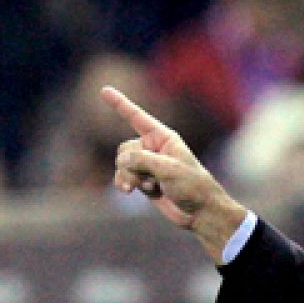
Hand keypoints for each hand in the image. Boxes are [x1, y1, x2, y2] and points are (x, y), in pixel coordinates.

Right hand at [103, 86, 249, 262]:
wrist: (199, 212)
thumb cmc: (192, 186)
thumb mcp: (169, 169)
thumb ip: (142, 161)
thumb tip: (120, 160)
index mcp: (163, 137)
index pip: (137, 117)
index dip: (120, 104)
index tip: (104, 90)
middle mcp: (153, 148)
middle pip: (125, 148)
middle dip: (129, 165)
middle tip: (146, 179)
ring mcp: (147, 165)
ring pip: (122, 164)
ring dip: (128, 177)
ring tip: (142, 188)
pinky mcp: (142, 181)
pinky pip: (122, 177)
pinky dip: (124, 184)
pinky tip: (130, 192)